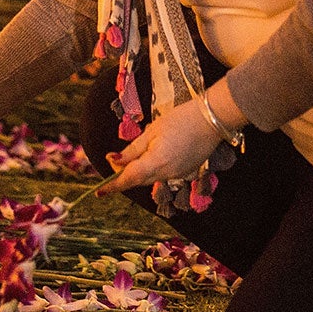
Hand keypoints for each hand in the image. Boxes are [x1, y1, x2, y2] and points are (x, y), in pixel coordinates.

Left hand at [99, 99, 226, 193]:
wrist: (213, 119)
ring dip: (140, 171)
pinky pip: (164, 174)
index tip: (100, 192)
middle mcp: (167, 173)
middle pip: (139, 180)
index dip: (113, 186)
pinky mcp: (187, 172)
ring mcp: (179, 174)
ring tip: (136, 155)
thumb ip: (133, 150)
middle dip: (125, 176)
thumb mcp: (152, 130)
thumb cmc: (181, 119)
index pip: (129, 178)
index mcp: (156, 162)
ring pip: (152, 178)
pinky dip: (155, 168)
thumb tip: (114, 161)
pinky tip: (157, 153)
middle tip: (114, 163)